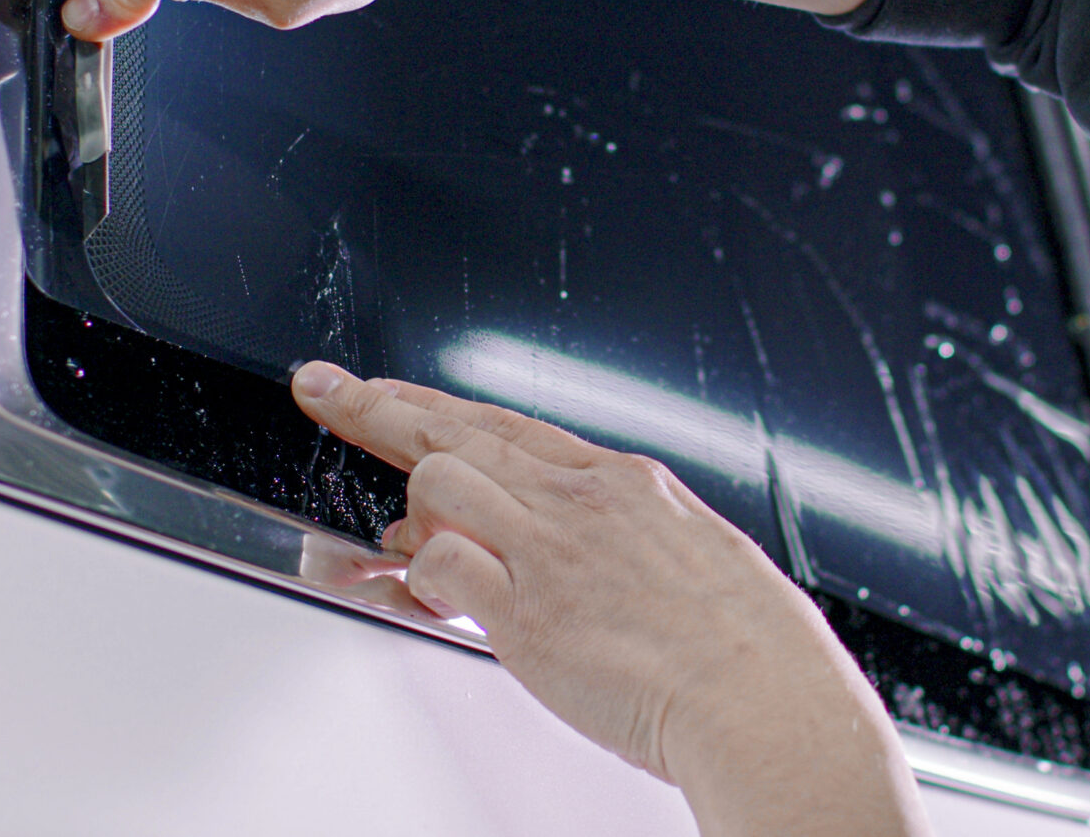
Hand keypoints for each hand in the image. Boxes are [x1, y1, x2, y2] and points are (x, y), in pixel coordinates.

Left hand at [288, 361, 929, 836]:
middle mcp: (581, 502)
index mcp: (625, 483)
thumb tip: (569, 548)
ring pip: (438, 482)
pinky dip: (419, 582)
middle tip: (321, 388)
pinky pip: (438, 569)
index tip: (386, 390)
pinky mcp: (526, 613)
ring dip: (411, 514)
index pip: (507, 422)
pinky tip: (426, 598)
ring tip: (406, 548)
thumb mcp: (693, 557)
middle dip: (375, 406)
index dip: (435, 403)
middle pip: (456, 429)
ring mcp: (551, 551)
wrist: (767, 701)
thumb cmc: (749, 648)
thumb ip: (619, 542)